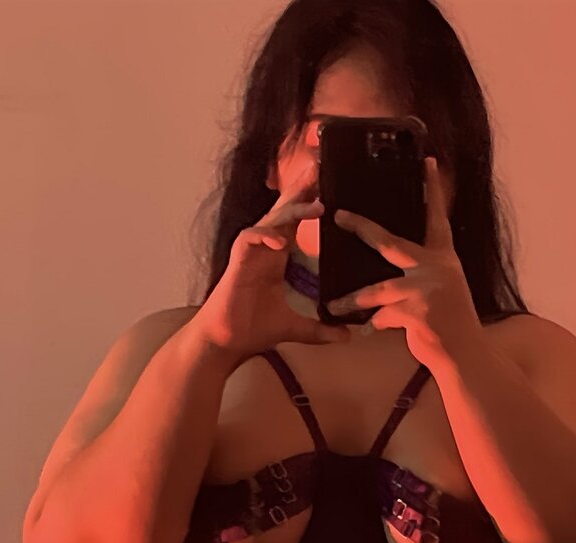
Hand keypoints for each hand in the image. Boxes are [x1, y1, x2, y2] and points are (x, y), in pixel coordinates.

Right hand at [192, 162, 350, 358]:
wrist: (228, 341)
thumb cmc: (255, 328)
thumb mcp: (297, 327)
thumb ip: (321, 329)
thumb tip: (347, 335)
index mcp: (278, 255)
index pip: (296, 220)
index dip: (310, 200)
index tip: (330, 184)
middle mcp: (265, 248)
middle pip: (284, 210)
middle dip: (302, 189)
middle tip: (322, 168)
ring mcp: (251, 252)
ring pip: (271, 220)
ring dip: (292, 211)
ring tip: (317, 208)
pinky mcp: (238, 261)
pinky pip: (250, 238)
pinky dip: (264, 236)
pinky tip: (279, 240)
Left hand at [326, 158, 482, 371]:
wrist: (465, 355)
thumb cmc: (449, 325)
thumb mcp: (440, 292)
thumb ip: (416, 281)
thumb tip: (382, 293)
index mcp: (444, 258)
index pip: (437, 218)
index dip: (433, 191)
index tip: (426, 162)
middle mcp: (437, 267)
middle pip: (390, 242)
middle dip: (363, 228)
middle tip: (340, 216)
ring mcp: (426, 288)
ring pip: (378, 289)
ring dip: (353, 300)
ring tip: (334, 306)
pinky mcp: (417, 311)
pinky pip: (383, 315)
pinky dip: (377, 325)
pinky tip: (374, 331)